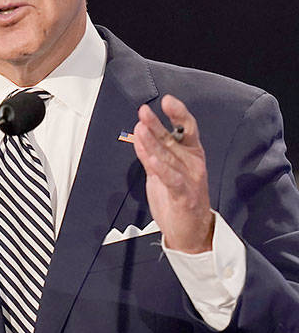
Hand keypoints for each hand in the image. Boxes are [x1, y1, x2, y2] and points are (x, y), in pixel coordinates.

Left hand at [132, 94, 213, 252]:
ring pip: (169, 157)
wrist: (191, 232)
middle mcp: (192, 164)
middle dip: (158, 124)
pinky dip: (160, 168)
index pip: (186, 129)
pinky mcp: (183, 196)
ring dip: (153, 142)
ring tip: (140, 129)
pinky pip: (171, 179)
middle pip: (175, 140)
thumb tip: (139, 132)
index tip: (167, 100)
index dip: (178, 114)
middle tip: (143, 111)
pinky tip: (151, 157)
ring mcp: (190, 180)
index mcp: (191, 155)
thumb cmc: (178, 198)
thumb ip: (152, 153)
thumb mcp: (162, 172)